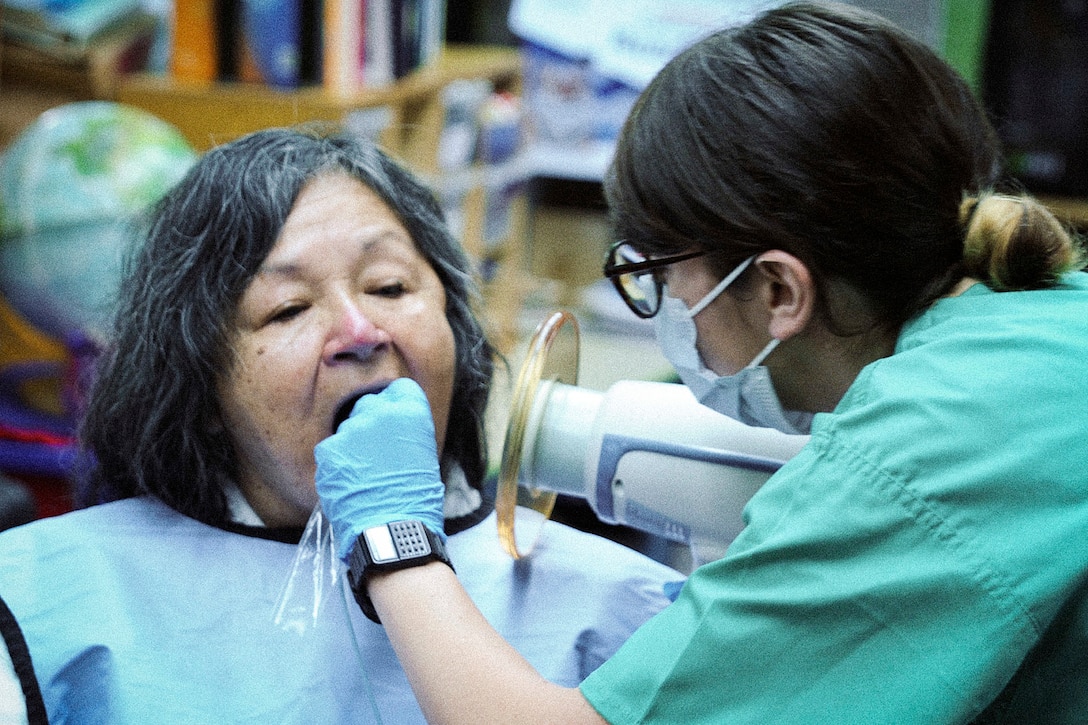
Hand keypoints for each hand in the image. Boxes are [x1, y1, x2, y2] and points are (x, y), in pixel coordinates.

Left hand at [315, 378, 445, 561]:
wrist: (393, 530)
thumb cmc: (416, 499)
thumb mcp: (424, 455)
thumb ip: (407, 430)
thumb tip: (394, 425)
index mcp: (410, 411)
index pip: (400, 388)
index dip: (397, 404)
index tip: (395, 420)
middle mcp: (380, 412)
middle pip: (369, 404)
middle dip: (371, 422)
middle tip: (377, 451)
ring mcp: (351, 430)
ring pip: (348, 428)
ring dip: (353, 445)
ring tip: (364, 474)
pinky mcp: (328, 449)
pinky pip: (331, 450)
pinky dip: (337, 464)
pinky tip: (350, 483)